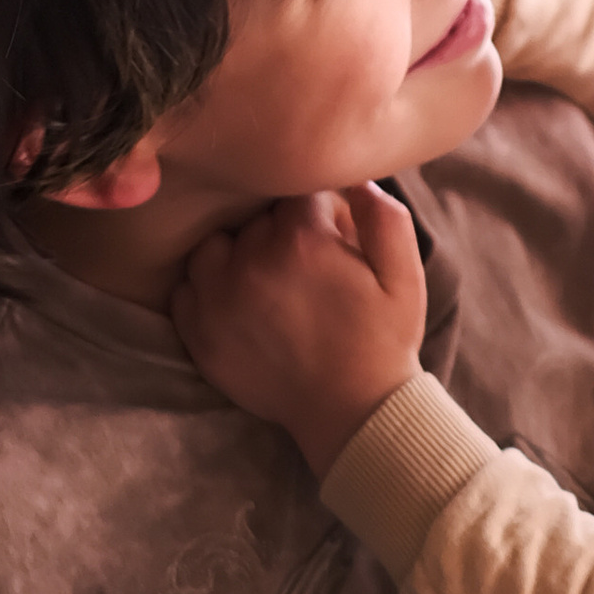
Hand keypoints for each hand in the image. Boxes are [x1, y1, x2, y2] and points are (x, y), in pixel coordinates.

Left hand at [172, 184, 430, 472]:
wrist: (352, 414)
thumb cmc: (382, 342)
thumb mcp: (405, 276)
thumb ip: (385, 216)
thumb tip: (354, 179)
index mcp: (301, 239)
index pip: (293, 189)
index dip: (314, 209)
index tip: (327, 234)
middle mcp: (250, 262)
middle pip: (252, 218)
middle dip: (276, 232)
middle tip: (304, 266)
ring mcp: (216, 299)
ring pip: (213, 246)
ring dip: (235, 255)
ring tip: (264, 282)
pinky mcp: (197, 333)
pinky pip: (187, 288)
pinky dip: (207, 290)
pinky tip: (239, 305)